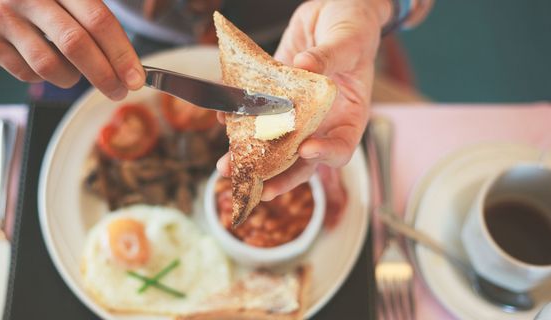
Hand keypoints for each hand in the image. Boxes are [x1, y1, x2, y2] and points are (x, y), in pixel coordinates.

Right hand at [0, 0, 144, 99]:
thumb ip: (100, 25)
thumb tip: (131, 70)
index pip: (98, 21)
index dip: (121, 53)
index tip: (136, 79)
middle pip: (75, 45)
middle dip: (104, 75)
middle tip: (119, 91)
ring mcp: (4, 14)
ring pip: (48, 66)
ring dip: (71, 78)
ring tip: (75, 70)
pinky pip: (26, 73)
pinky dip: (45, 77)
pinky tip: (47, 62)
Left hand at [218, 0, 389, 199]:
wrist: (334, 11)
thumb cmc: (354, 28)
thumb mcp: (349, 40)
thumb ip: (330, 56)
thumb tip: (305, 67)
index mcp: (349, 116)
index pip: (341, 148)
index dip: (325, 155)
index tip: (306, 150)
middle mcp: (322, 121)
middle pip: (301, 159)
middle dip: (276, 174)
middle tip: (253, 185)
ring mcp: (297, 112)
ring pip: (274, 142)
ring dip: (250, 155)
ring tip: (226, 165)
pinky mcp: (276, 96)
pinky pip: (258, 113)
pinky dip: (239, 118)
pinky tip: (223, 118)